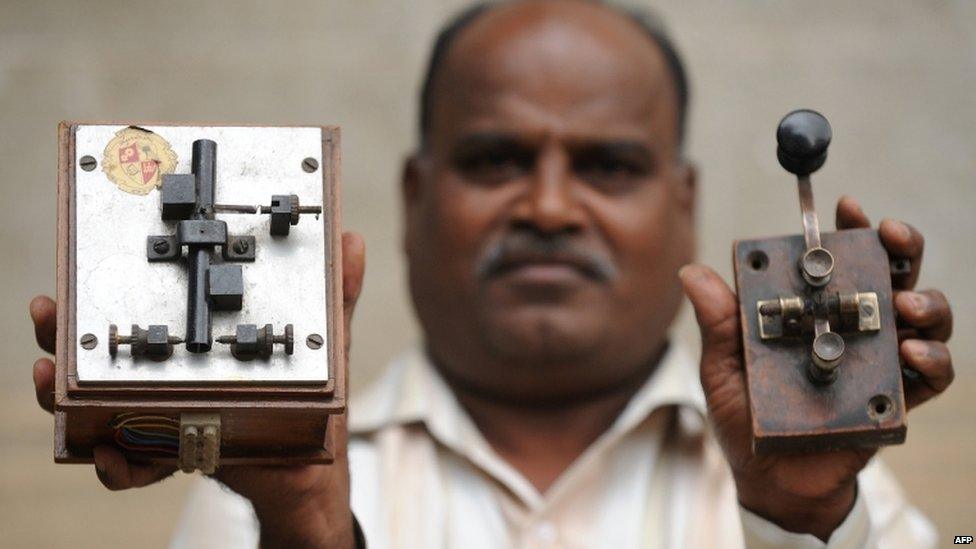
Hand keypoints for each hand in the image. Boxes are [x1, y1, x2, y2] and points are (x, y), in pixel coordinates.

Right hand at [31, 232, 365, 548]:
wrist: (307, 471)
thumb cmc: (311, 399)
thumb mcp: (326, 341)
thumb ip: (335, 296)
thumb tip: (352, 241)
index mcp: (205, 336)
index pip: (149, 303)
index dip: (112, 286)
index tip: (87, 263)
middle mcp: (175, 370)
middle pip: (105, 348)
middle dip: (67, 331)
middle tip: (49, 314)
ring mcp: (165, 413)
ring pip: (100, 401)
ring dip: (65, 393)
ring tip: (49, 381)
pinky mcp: (168, 455)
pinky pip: (130, 462)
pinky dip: (116, 465)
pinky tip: (114, 458)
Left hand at [678, 196, 952, 540]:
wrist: (767, 479)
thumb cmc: (745, 416)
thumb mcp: (723, 367)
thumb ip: (718, 323)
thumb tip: (692, 272)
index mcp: (813, 310)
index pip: (839, 261)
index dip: (850, 229)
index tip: (848, 208)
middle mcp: (852, 326)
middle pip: (891, 276)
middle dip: (900, 249)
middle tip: (892, 237)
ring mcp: (877, 360)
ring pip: (923, 316)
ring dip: (923, 301)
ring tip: (904, 305)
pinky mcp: (894, 399)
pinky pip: (930, 375)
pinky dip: (931, 359)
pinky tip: (911, 352)